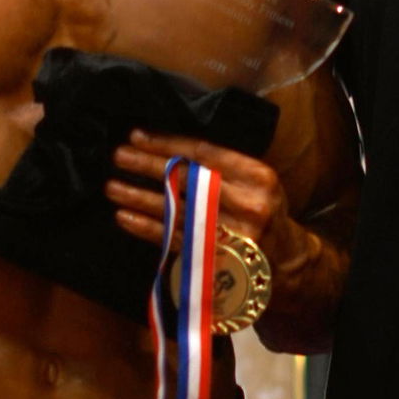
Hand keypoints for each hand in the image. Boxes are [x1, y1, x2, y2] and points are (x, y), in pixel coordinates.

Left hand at [107, 131, 308, 275]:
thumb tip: (168, 147)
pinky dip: (145, 227)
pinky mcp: (214, 260)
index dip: (167, 143)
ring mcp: (229, 235)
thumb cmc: (263, 212)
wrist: (286, 262)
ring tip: (111, 186)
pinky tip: (124, 217)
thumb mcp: (256, 182)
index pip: (204, 153)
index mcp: (257, 176)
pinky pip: (172, 239)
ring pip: (175, 210)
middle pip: (186, 179)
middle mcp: (246, 204)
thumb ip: (222, 166)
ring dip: (138, 197)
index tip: (138, 136)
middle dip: (147, 165)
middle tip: (118, 155)